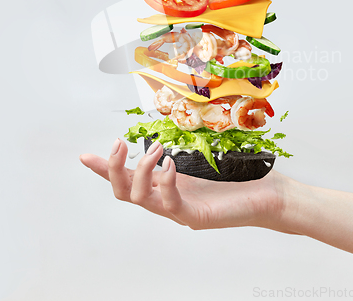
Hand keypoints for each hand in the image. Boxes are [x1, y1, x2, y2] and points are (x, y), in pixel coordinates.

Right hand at [80, 139, 288, 230]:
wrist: (268, 195)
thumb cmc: (238, 176)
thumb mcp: (202, 160)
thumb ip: (182, 153)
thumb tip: (166, 135)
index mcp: (166, 186)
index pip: (128, 179)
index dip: (105, 169)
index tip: (85, 156)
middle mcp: (167, 200)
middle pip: (122, 192)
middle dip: (113, 168)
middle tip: (119, 144)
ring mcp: (179, 211)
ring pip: (139, 198)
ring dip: (141, 169)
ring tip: (157, 149)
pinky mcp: (196, 217)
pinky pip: (169, 203)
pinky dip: (165, 182)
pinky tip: (171, 165)